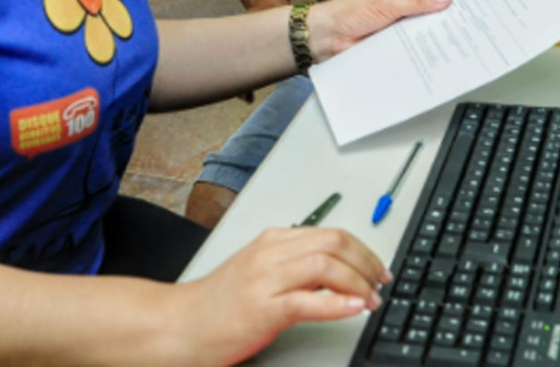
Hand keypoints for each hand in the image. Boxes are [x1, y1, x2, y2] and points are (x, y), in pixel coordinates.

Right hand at [173, 227, 391, 365]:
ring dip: (358, 282)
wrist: (179, 325)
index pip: (330, 233)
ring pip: (326, 265)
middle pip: (334, 243)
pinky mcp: (262, 310)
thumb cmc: (218, 304)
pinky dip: (338, 303)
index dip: (362, 250)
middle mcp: (270, 253)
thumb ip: (294, 266)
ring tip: (370, 299)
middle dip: (366, 262)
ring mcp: (265, 280)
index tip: (377, 269)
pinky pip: (309, 300)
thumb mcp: (259, 272)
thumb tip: (337, 272)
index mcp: (272, 240)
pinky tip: (353, 308)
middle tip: (380, 283)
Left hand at [311, 0, 450, 60]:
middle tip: (475, 18)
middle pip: (437, 8)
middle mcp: (408, 7)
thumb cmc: (350, 11)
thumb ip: (417, 2)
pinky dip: (428, 49)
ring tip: (463, 37)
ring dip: (441, 33)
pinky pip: (418, 47)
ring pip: (429, 29)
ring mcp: (404, 27)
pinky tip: (441, 53)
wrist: (328, 37)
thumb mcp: (387, 2)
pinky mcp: (399, 45)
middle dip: (453, 13)